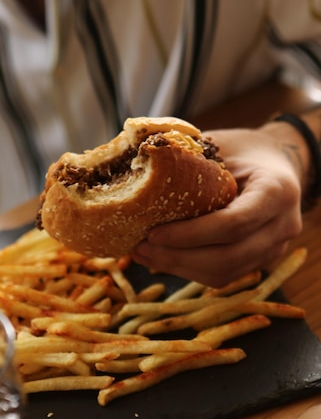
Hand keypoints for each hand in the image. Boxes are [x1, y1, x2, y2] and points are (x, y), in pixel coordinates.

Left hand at [132, 127, 302, 286]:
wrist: (276, 163)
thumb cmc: (243, 149)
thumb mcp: (221, 143)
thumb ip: (189, 155)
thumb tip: (136, 160)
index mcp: (277, 191)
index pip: (233, 223)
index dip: (190, 234)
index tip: (153, 233)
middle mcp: (283, 226)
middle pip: (228, 257)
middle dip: (179, 257)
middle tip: (141, 247)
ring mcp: (275, 248)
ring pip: (225, 273)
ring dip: (179, 268)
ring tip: (144, 254)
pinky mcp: (260, 261)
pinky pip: (223, 275)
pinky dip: (189, 269)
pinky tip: (161, 258)